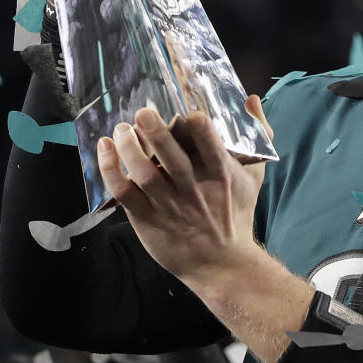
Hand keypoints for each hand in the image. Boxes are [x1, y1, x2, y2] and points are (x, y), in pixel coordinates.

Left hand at [97, 95, 272, 284]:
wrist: (221, 263)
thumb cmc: (237, 214)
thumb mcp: (254, 175)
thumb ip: (257, 135)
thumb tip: (250, 99)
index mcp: (221, 175)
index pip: (211, 148)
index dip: (201, 130)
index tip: (191, 114)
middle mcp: (194, 189)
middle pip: (172, 159)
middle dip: (156, 133)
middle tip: (143, 112)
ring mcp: (169, 205)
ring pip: (144, 174)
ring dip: (129, 148)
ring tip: (122, 129)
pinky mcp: (147, 218)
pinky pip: (124, 193)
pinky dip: (111, 170)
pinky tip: (105, 149)